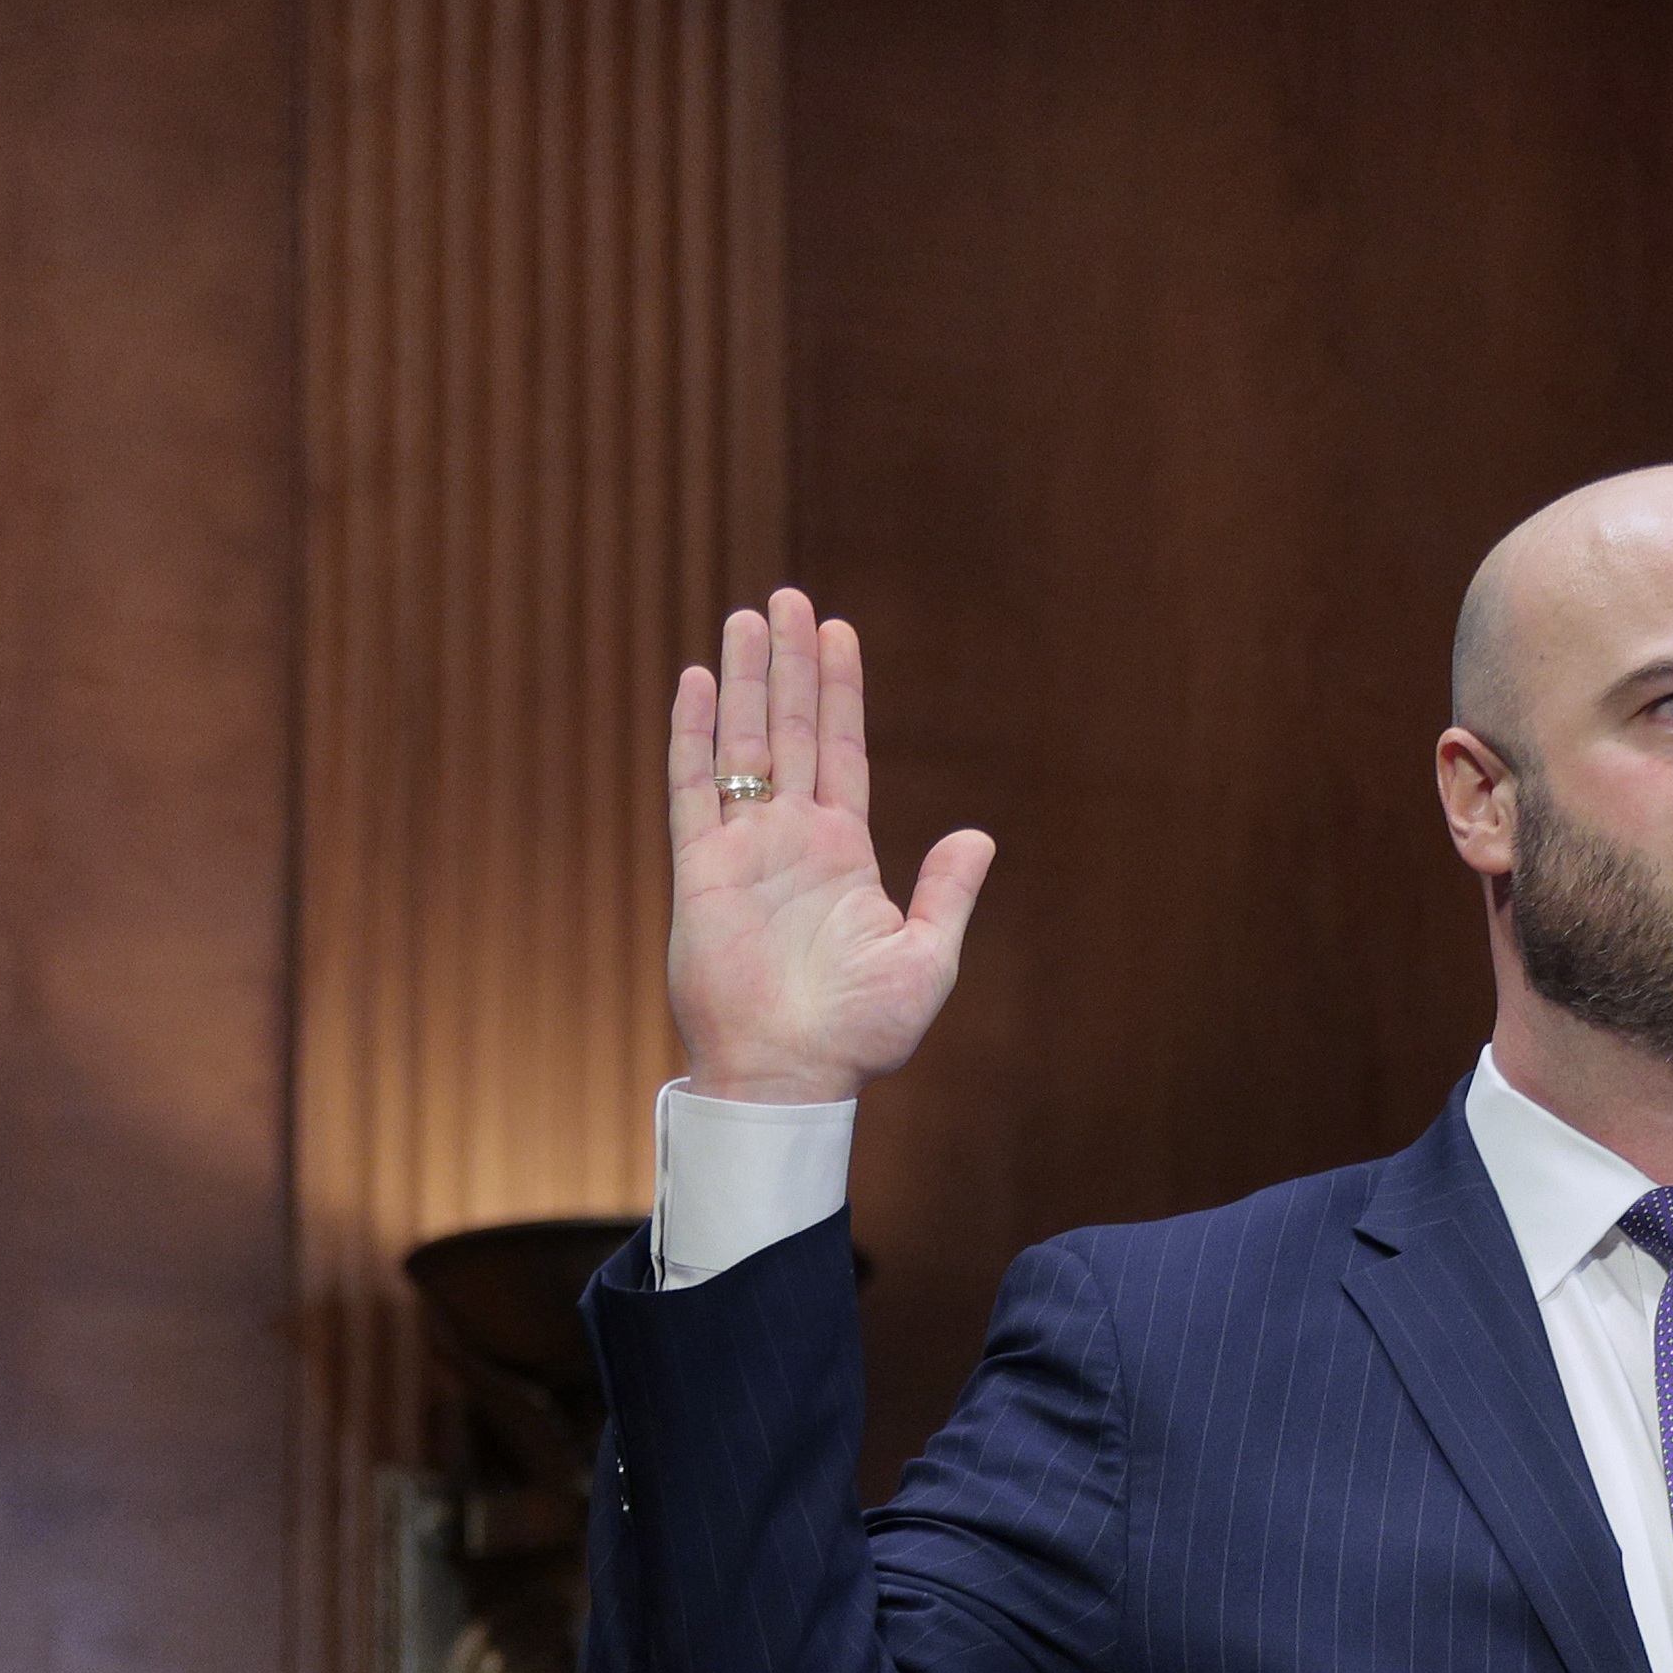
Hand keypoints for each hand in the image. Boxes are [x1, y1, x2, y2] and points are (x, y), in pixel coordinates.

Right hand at [665, 588, 992, 1098]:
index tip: (839, 631)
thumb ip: (947, 894)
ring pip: (742, 745)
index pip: (842, 752)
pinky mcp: (700, 871)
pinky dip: (693, 736)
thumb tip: (978, 837)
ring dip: (746, 681)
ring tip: (747, 617)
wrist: (791, 1075)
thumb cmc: (859, 1034)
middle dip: (791, 663)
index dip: (841, 691)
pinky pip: (693, 790)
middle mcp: (790, 840)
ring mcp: (742, 850)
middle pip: (792, 730)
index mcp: (843, 853)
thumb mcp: (926, 961)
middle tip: (788, 598)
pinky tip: (697, 683)